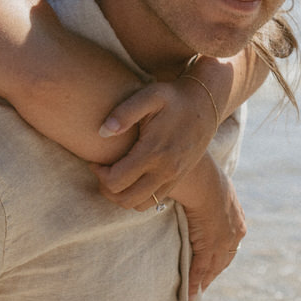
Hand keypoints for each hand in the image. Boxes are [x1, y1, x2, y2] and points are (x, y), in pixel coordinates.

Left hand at [93, 77, 216, 208]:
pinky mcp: (178, 180)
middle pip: (125, 199)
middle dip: (106, 188)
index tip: (95, 160)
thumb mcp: (149, 96)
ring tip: (115, 175)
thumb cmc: (173, 97)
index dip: (99, 173)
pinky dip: (137, 196)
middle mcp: (165, 170)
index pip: (116, 180)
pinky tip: (132, 177)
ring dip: (121, 195)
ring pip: (138, 205)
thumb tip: (102, 132)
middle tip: (102, 170)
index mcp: (153, 152)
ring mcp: (173, 178)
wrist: (205, 104)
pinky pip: (153, 201)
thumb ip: (124, 113)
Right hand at [174, 156, 246, 298]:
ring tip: (196, 293)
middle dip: (214, 273)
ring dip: (204, 282)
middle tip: (204, 285)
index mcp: (238, 222)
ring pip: (213, 268)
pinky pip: (200, 270)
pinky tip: (190, 294)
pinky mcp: (208, 248)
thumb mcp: (218, 189)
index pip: (230, 246)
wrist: (205, 184)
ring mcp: (221, 244)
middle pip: (224, 261)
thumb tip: (208, 192)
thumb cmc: (207, 179)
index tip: (214, 266)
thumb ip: (216, 197)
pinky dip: (194, 283)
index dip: (221, 258)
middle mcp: (234, 236)